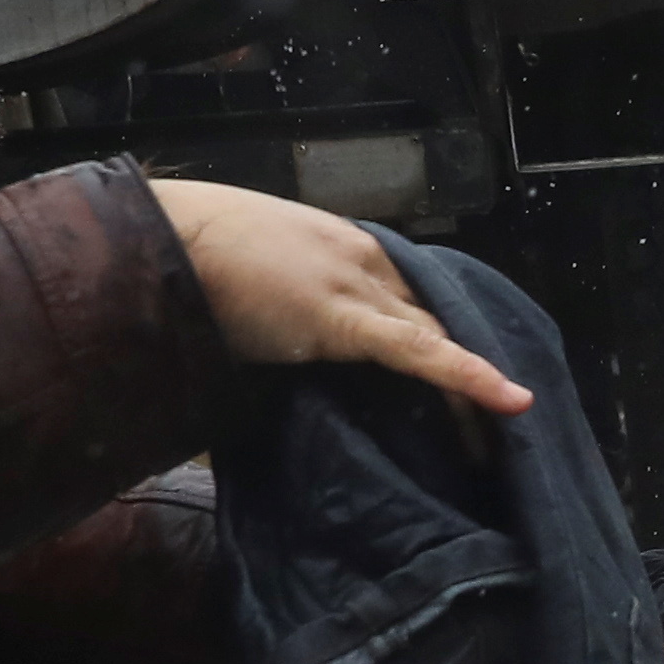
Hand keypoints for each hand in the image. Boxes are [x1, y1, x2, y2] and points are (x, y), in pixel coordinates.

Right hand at [147, 181, 536, 416]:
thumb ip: (292, 300)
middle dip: (470, 362)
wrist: (155, 235)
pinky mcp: (342, 316)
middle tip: (504, 412)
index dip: (448, 338)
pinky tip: (509, 400)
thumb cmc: (190, 258)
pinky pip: (418, 349)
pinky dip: (465, 373)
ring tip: (509, 428)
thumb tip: (295, 336)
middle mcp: (367, 261)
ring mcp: (358, 285)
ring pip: (435, 335)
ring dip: (473, 383)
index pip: (415, 296)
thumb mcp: (258, 273)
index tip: (477, 374)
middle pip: (436, 316)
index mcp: (349, 249)